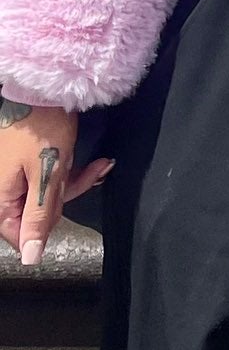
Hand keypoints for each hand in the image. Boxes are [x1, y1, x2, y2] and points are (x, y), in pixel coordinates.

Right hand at [0, 105, 110, 265]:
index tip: (66, 199)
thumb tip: (30, 259)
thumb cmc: (42, 131)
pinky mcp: (34, 162)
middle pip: (40, 212)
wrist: (44, 90)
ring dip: (77, 179)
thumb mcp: (46, 176)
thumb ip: (38, 217)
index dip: (47, 224)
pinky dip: (74, 171)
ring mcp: (20, 175)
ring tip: (97, 162)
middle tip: (91, 172)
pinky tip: (96, 161)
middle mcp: (7, 190)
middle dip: (68, 194)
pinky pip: (54, 177)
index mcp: (2, 199)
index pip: (21, 234)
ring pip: (52, 194)